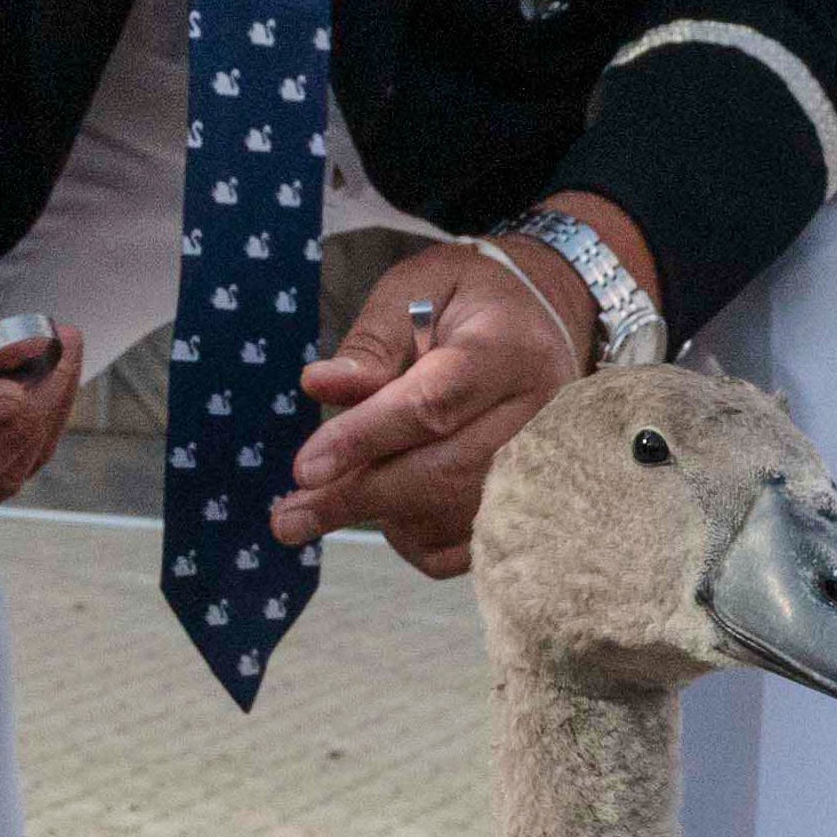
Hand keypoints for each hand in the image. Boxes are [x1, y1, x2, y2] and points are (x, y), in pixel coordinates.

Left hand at [278, 220, 613, 577]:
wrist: (543, 321)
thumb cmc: (468, 299)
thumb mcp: (415, 290)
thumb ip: (371, 341)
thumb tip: (319, 386)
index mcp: (509, 348)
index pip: (434, 402)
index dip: (367, 438)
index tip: (305, 469)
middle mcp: (541, 412)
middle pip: (446, 470)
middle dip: (359, 496)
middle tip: (288, 518)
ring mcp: (547, 462)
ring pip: (459, 516)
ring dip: (386, 519)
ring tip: (327, 506)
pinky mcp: (539, 497)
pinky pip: (474, 546)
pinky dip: (422, 542)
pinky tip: (389, 518)